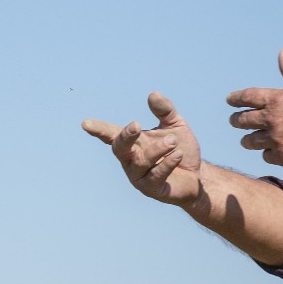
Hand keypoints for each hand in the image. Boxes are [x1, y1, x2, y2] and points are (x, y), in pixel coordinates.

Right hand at [82, 92, 201, 206]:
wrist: (196, 175)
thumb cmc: (180, 149)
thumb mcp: (175, 125)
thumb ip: (164, 111)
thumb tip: (153, 94)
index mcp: (132, 143)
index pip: (111, 134)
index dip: (98, 129)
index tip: (85, 123)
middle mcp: (130, 160)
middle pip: (119, 149)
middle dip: (125, 137)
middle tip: (136, 125)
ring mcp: (139, 176)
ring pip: (140, 162)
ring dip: (157, 150)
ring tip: (173, 141)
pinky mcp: (152, 189)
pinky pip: (156, 175)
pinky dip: (167, 164)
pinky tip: (177, 155)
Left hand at [226, 49, 282, 168]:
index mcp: (277, 100)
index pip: (246, 97)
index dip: (235, 98)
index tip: (230, 100)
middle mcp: (272, 120)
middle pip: (241, 120)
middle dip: (236, 120)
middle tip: (236, 120)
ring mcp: (275, 139)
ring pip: (249, 140)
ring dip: (248, 139)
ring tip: (249, 138)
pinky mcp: (282, 157)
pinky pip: (265, 155)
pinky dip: (267, 152)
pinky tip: (272, 149)